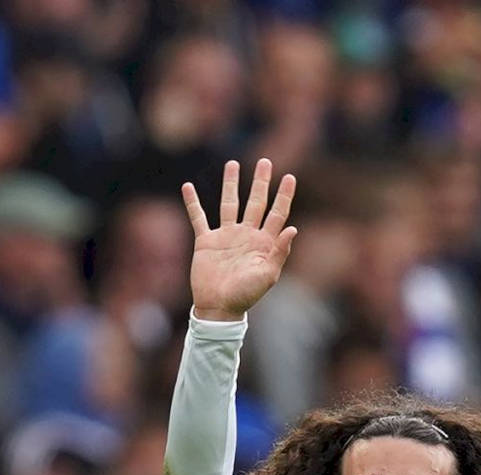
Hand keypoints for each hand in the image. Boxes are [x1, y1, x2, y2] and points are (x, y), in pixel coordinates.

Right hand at [182, 158, 297, 322]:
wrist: (218, 308)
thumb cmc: (245, 296)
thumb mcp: (267, 276)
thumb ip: (280, 252)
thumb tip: (293, 228)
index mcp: (263, 243)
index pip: (277, 214)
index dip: (283, 196)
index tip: (289, 177)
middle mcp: (246, 236)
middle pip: (255, 202)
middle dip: (260, 182)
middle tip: (265, 161)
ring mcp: (226, 237)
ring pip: (229, 204)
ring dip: (231, 184)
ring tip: (232, 164)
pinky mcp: (206, 241)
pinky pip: (198, 218)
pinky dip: (192, 203)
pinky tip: (188, 187)